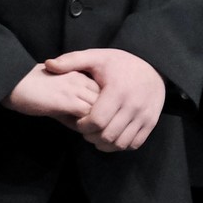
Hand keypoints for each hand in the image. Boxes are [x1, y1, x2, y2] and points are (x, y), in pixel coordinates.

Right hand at [5, 62, 99, 125]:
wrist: (13, 82)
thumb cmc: (32, 91)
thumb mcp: (59, 97)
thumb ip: (74, 109)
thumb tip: (87, 129)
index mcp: (81, 75)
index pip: (106, 93)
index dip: (106, 109)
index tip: (100, 121)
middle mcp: (81, 79)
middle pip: (108, 99)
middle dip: (106, 116)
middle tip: (99, 130)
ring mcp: (75, 88)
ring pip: (101, 107)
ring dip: (98, 122)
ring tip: (91, 133)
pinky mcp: (66, 99)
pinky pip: (88, 114)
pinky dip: (87, 126)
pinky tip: (80, 131)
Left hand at [45, 47, 166, 152]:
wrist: (153, 67)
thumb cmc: (120, 64)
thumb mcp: (96, 57)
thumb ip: (72, 61)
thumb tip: (48, 65)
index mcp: (117, 90)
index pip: (96, 121)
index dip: (83, 125)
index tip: (80, 120)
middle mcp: (133, 105)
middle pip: (107, 135)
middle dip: (91, 136)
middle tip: (86, 129)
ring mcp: (144, 115)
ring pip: (120, 143)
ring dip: (105, 144)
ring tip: (97, 134)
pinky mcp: (150, 123)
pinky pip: (134, 144)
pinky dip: (120, 145)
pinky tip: (112, 136)